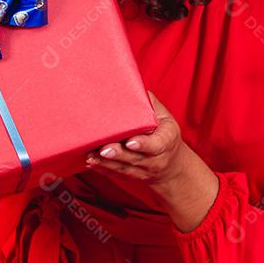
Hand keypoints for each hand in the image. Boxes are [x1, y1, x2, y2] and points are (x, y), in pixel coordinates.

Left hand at [85, 90, 218, 232]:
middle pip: (135, 158)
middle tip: (104, 149)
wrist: (171, 165)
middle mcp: (156, 159)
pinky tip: (91, 162)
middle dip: (119, 154)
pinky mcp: (132, 176)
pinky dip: (103, 169)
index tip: (130, 142)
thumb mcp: (165, 117)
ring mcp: (144, 170)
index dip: (143, 144)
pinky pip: (116, 174)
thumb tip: (131, 86)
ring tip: (91, 155)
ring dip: (106, 162)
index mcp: (167, 141)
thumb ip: (149, 104)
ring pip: (124, 168)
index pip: (156, 145)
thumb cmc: (165, 134)